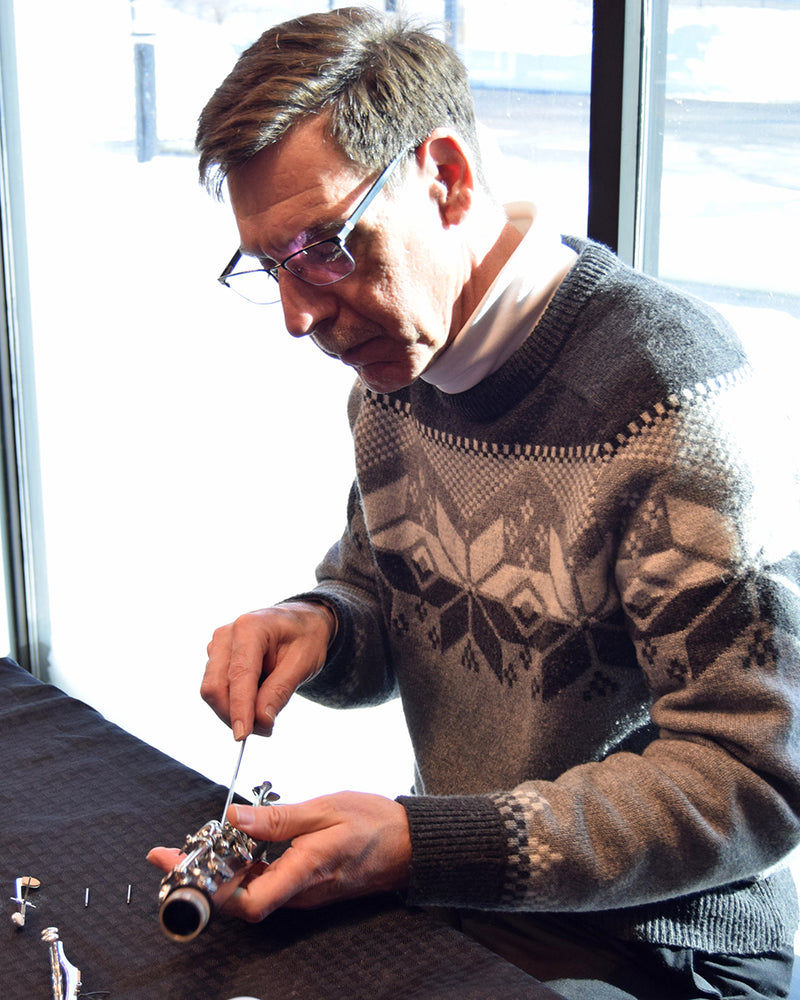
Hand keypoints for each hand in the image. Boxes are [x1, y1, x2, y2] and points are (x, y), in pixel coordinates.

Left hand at [147, 792, 411, 922]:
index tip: (174, 864)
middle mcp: (298, 891)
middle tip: (168, 853)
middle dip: (198, 878)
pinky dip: (240, 865)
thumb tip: (234, 820)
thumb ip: (278, 819)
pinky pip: (263, 881)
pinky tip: (231, 843)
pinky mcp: (303, 884)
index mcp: (304, 872)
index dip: (207, 889)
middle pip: (237, 900)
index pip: (247, 902)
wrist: (409, 843)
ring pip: (247, 891)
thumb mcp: (325, 810)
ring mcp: (300, 891)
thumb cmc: (373, 823)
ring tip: (192, 844)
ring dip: (217, 871)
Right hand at [200, 601, 335, 738]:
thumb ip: (280, 691)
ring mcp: (217, 646)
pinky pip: (217, 690)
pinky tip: (257, 699)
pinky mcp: (215, 659)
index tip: (242, 736)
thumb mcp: (304, 663)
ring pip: (213, 692)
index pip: (239, 675)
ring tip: (266, 713)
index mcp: (250, 627)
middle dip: (235, 715)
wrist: (301, 622)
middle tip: (266, 729)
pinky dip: (234, 704)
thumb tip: (261, 722)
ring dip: (234, 712)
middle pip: (216, 686)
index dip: (239, 708)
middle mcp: (226, 634)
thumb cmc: (305, 638)